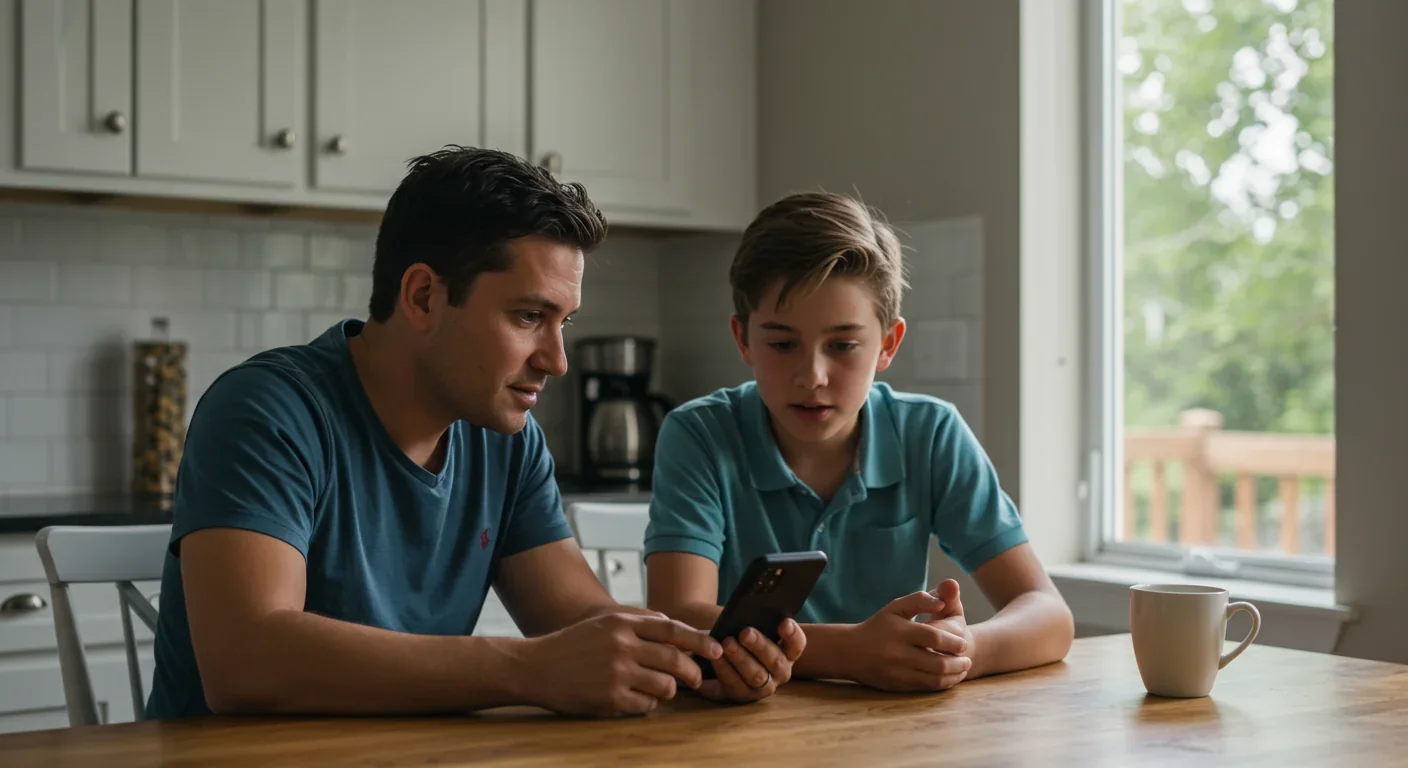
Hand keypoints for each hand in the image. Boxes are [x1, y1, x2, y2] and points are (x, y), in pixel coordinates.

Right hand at [518, 611, 722, 715]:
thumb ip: (639, 621)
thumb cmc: (573, 645)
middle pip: (675, 659)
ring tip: (659, 689)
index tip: (717, 648)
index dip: (699, 639)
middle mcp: (621, 645)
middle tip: (696, 678)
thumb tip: (674, 626)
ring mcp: (616, 673)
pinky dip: (648, 705)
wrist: (535, 667)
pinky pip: (646, 706)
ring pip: (665, 685)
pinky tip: (635, 699)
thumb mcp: (604, 623)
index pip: (672, 629)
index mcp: (622, 623)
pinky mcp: (610, 699)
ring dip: (669, 690)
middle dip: (692, 671)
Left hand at [697, 620, 805, 703]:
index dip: (793, 635)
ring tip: (727, 644)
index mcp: (786, 653)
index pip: (797, 645)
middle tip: (745, 632)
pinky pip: (733, 686)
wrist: (715, 658)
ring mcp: (761, 688)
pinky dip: (724, 670)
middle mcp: (778, 673)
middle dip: (760, 646)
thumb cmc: (738, 638)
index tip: (784, 622)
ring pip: (756, 676)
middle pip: (775, 661)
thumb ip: (754, 622)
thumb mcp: (748, 629)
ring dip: (741, 659)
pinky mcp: (740, 696)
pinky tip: (715, 658)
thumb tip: (751, 612)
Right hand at [841, 590, 971, 691]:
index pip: (934, 638)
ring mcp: (897, 672)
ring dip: (954, 676)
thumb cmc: (878, 626)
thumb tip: (942, 602)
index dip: (954, 642)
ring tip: (962, 669)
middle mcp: (898, 653)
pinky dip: (941, 684)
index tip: (964, 643)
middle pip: (938, 663)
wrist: (849, 652)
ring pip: (934, 679)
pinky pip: (925, 688)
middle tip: (968, 660)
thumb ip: (920, 600)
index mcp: (900, 631)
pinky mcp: (896, 686)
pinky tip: (948, 678)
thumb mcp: (895, 607)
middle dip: (959, 663)